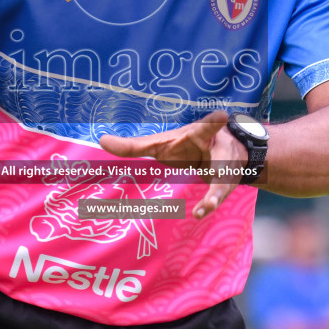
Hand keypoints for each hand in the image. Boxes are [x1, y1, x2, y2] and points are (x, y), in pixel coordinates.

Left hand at [98, 111, 248, 218]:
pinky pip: (215, 196)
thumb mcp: (162, 146)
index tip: (221, 116)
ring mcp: (221, 168)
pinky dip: (207, 205)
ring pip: (219, 177)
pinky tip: (199, 213)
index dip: (211, 121)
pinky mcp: (222, 186)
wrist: (226, 156)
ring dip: (214, 188)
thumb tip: (101, 140)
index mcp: (197, 134)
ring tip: (210, 202)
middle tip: (221, 119)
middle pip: (214, 142)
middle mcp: (212, 147)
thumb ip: (135, 146)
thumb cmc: (187, 147)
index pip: (203, 126)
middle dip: (216, 131)